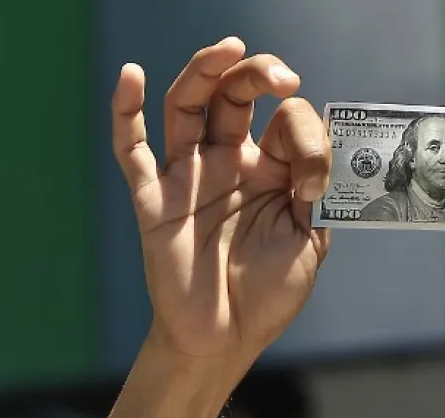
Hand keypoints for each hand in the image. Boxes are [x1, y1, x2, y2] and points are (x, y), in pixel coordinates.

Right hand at [112, 38, 331, 359]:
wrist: (226, 340)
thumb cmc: (268, 296)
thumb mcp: (307, 243)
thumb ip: (314, 197)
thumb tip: (319, 157)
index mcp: (269, 171)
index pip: (285, 123)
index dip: (305, 139)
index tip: (314, 182)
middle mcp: (227, 163)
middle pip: (233, 95)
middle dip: (256, 74)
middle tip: (280, 75)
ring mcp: (188, 176)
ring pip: (186, 105)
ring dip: (204, 71)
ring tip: (228, 49)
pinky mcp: (153, 199)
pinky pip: (132, 150)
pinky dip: (125, 112)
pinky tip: (130, 75)